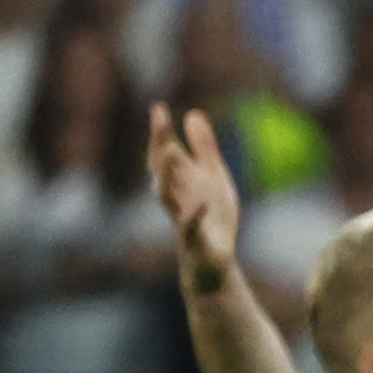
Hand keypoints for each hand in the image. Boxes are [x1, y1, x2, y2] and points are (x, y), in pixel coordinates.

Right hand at [149, 104, 241, 290]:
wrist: (213, 265)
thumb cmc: (211, 220)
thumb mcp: (213, 179)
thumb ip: (203, 148)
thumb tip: (193, 113)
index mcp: (181, 182)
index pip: (165, 154)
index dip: (161, 132)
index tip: (159, 107)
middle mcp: (176, 198)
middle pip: (162, 169)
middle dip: (160, 144)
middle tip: (159, 118)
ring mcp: (182, 219)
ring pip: (167, 196)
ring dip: (165, 174)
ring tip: (168, 152)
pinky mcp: (195, 242)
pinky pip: (191, 227)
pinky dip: (195, 215)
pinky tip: (201, 203)